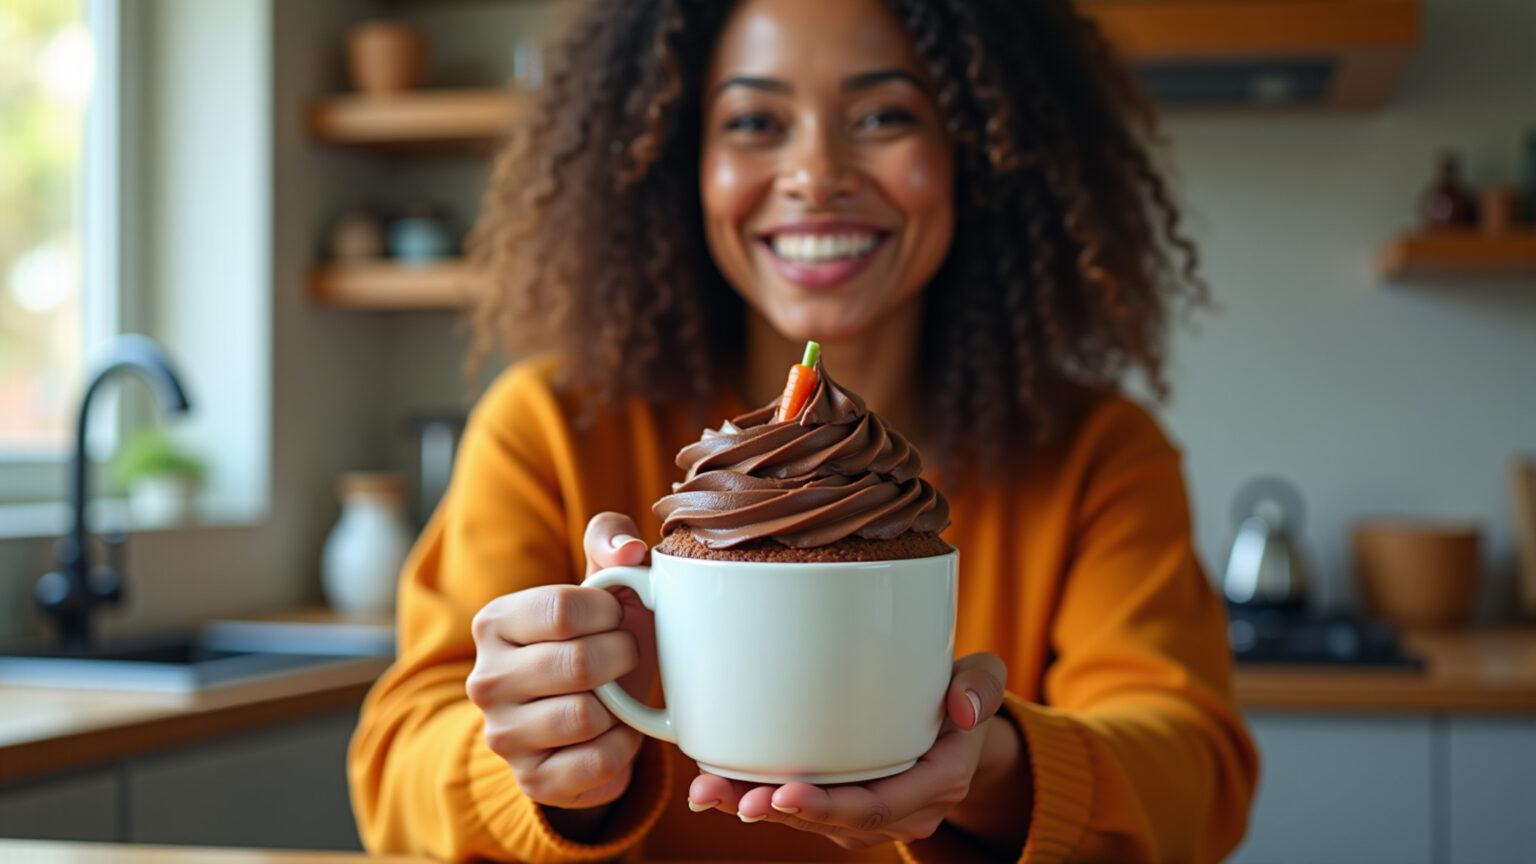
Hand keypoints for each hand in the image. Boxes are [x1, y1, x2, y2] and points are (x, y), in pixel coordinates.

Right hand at [465, 512, 658, 810]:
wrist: (582, 713)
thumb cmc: (595, 636)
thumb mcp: (601, 582)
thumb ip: (612, 540)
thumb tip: (631, 550)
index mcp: (495, 622)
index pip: (563, 608)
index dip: (610, 612)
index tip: (620, 616)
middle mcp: (485, 680)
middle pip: (579, 663)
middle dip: (623, 655)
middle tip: (628, 654)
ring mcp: (503, 735)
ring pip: (585, 717)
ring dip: (622, 704)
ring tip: (620, 692)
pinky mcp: (532, 779)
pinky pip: (597, 763)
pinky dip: (624, 746)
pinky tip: (620, 730)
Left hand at [687, 653, 1012, 850]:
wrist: (962, 730)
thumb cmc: (962, 697)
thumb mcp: (984, 679)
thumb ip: (981, 685)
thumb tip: (963, 710)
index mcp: (936, 783)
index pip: (878, 805)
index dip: (829, 806)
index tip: (783, 793)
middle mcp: (902, 811)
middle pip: (833, 822)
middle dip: (776, 811)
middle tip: (731, 796)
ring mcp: (871, 814)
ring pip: (809, 822)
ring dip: (755, 808)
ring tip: (707, 790)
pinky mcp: (844, 805)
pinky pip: (802, 811)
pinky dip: (759, 798)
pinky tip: (717, 784)